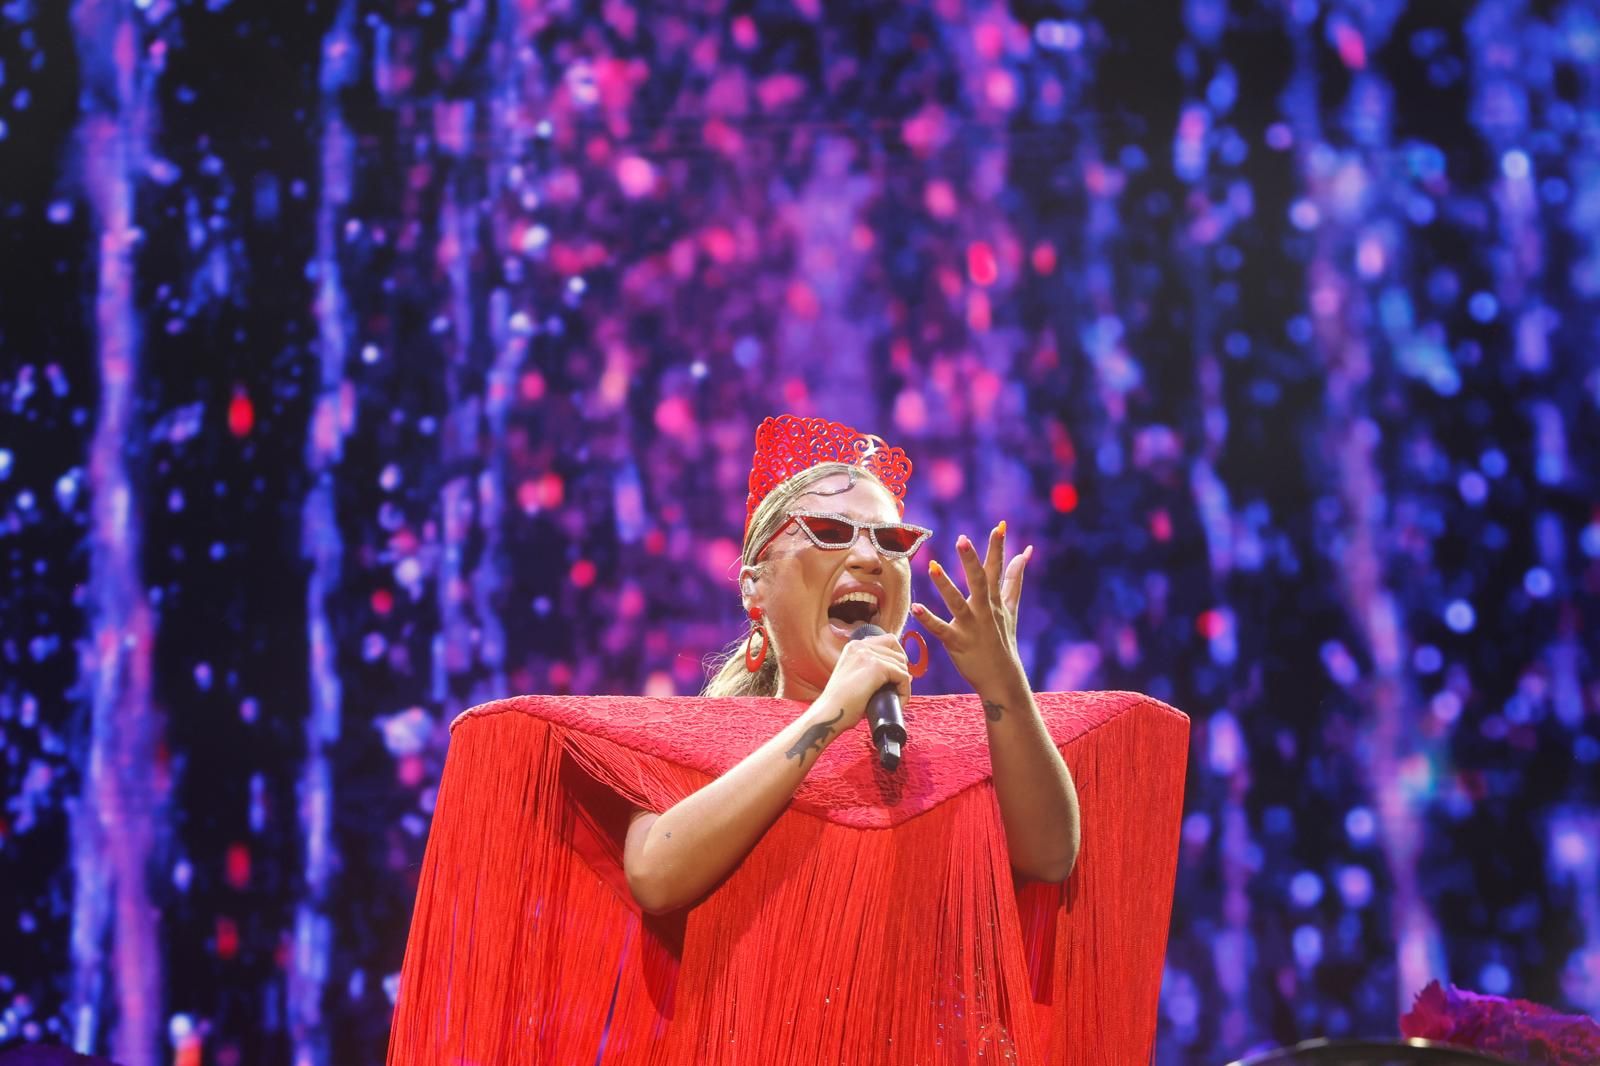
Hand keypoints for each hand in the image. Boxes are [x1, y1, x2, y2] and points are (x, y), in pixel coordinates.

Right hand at [812, 633, 912, 733]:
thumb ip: (876, 673)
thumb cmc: (841, 704)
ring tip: (897, 699)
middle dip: (902, 670)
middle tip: (899, 689)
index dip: (897, 657)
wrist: (829, 714)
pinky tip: (898, 702)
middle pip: (897, 651)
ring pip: (902, 665)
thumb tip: (908, 675)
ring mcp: (867, 654)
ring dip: (904, 684)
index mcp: (853, 646)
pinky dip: (905, 691)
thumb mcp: (857, 680)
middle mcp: (860, 645)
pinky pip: (903, 676)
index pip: (888, 641)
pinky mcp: (876, 666)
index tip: (897, 676)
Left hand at [912, 521, 1031, 696]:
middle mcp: (984, 610)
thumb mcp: (1010, 606)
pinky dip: (929, 619)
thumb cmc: (1004, 639)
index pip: (996, 569)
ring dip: (945, 585)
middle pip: (978, 582)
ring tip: (932, 566)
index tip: (999, 526)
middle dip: (971, 561)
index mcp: (994, 599)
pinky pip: (941, 630)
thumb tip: (1026, 551)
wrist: (1003, 677)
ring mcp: (971, 627)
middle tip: (963, 539)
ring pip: (958, 603)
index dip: (998, 548)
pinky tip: (917, 607)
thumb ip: (1014, 578)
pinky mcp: (957, 643)